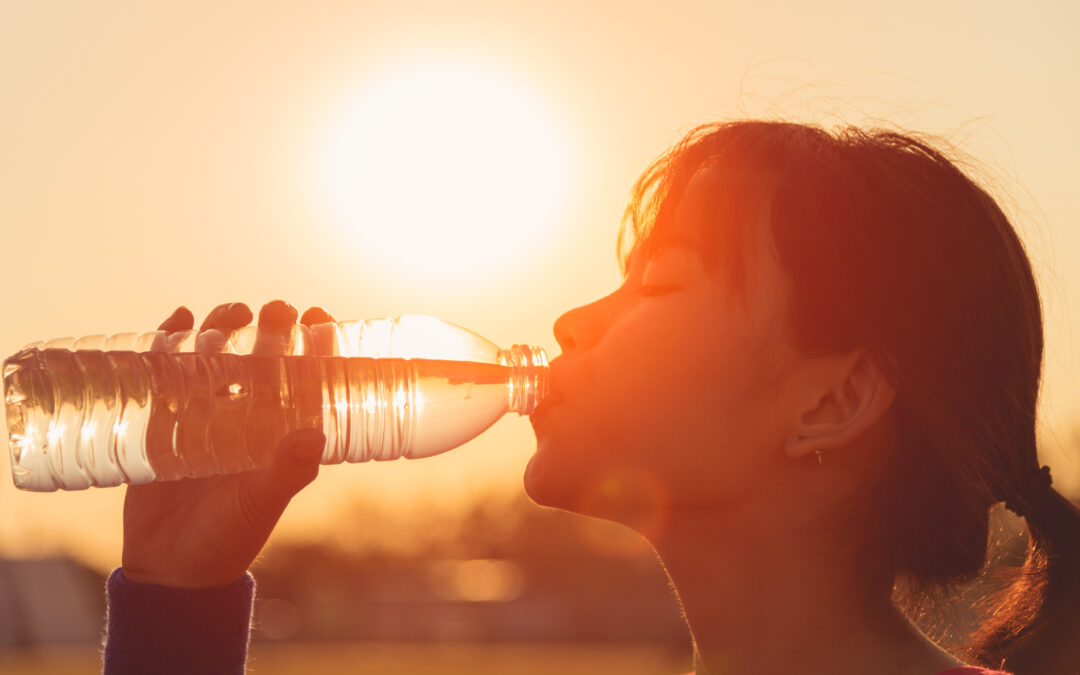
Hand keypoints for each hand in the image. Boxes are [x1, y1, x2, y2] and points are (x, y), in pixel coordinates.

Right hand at [120, 300, 336, 588]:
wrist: (171, 567)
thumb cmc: (228, 538)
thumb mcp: (261, 503)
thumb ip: (286, 472)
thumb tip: (314, 435)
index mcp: (280, 432)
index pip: (306, 377)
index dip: (316, 344)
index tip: (319, 316)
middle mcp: (248, 416)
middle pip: (262, 357)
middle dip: (271, 328)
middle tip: (276, 311)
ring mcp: (205, 414)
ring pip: (217, 356)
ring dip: (224, 327)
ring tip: (231, 314)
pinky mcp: (163, 419)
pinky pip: (167, 371)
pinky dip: (170, 342)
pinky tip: (178, 320)